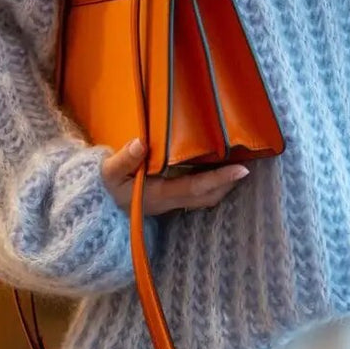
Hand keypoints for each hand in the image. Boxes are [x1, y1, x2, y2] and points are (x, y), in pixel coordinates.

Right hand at [102, 137, 249, 215]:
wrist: (98, 206)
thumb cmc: (107, 186)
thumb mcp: (109, 172)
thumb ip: (124, 159)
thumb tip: (140, 142)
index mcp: (159, 194)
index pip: (196, 187)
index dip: (220, 179)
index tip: (242, 170)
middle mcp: (171, 202)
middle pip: (208, 196)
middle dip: (230, 183)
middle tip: (251, 162)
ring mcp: (173, 203)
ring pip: (207, 199)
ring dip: (225, 185)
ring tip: (241, 166)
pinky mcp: (172, 200)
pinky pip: (200, 196)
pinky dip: (214, 185)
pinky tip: (221, 170)